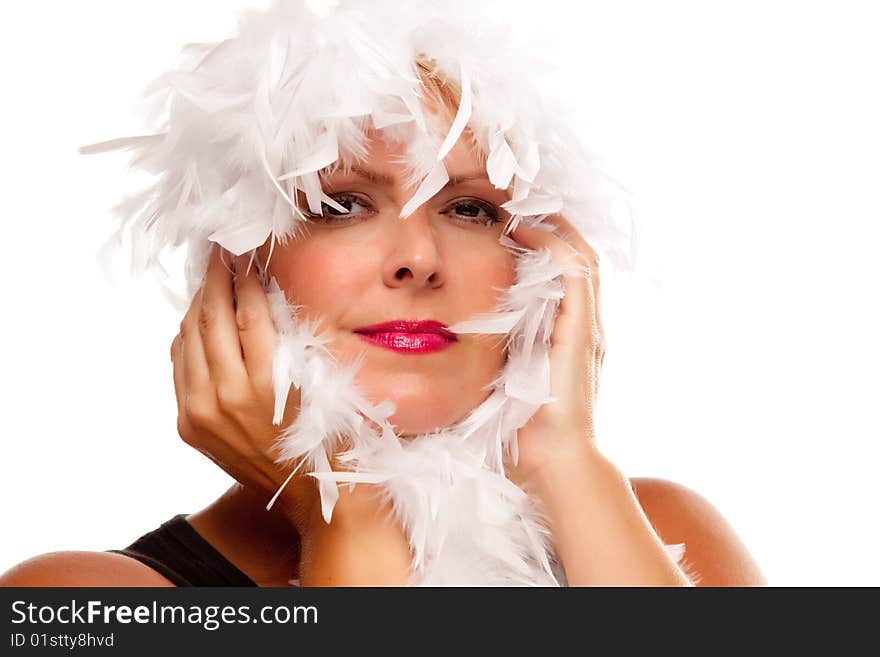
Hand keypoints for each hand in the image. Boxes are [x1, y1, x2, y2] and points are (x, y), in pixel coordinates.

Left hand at [170, 244, 409, 557]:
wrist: (316, 494)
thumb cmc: (332, 434)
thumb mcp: (322, 379)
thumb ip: (292, 337)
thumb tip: (268, 290)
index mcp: (266, 383)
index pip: (247, 311)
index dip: (245, 276)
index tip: (245, 251)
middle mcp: (225, 396)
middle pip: (211, 319)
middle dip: (216, 279)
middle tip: (220, 252)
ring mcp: (201, 413)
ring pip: (188, 339)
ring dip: (199, 304)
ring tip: (210, 279)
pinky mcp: (189, 425)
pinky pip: (180, 368)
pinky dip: (188, 338)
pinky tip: (200, 320)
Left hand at [503, 216, 606, 489]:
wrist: (551, 465)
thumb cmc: (520, 431)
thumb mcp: (502, 379)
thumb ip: (493, 354)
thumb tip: (448, 336)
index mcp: (565, 334)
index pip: (563, 271)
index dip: (542, 239)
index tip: (507, 218)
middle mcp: (583, 325)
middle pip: (577, 255)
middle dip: (550, 223)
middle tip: (514, 200)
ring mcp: (587, 328)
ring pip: (582, 257)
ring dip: (553, 227)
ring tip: (520, 205)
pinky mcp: (583, 334)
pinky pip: (576, 276)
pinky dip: (553, 248)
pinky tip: (525, 233)